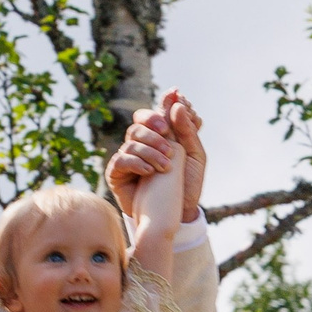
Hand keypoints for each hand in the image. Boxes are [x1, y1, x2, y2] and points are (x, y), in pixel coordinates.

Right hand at [109, 90, 204, 223]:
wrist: (177, 214)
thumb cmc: (186, 185)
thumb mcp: (194, 156)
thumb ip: (188, 130)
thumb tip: (177, 104)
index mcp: (159, 137)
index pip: (156, 114)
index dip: (163, 105)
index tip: (175, 96)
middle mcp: (141, 144)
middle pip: (139, 122)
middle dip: (153, 125)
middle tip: (167, 137)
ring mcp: (127, 157)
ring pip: (131, 139)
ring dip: (150, 150)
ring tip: (166, 166)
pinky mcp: (117, 174)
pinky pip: (121, 160)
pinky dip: (136, 163)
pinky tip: (150, 172)